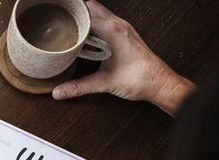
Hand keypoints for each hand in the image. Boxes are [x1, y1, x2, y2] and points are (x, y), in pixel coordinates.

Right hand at [52, 0, 194, 115]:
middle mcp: (119, 25)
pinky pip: (107, 23)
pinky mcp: (126, 35)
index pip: (85, 14)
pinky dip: (95, 27)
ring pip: (100, 14)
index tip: (58, 21)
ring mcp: (123, 28)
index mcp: (112, 31)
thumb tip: (60, 91)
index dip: (70, 17)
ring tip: (73, 33)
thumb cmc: (141, 78)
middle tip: (63, 25)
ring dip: (86, 20)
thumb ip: (78, 87)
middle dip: (76, 15)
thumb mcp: (104, 83)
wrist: (159, 82)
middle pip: (92, 8)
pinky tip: (89, 42)